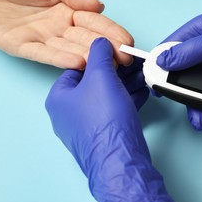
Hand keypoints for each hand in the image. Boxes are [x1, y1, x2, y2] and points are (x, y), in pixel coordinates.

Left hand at [45, 38, 172, 201]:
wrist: (120, 158)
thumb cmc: (103, 119)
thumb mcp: (100, 75)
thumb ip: (99, 53)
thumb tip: (100, 43)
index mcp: (59, 99)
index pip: (77, 68)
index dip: (98, 58)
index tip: (115, 53)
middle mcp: (69, 114)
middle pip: (95, 83)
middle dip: (117, 72)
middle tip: (133, 63)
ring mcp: (86, 127)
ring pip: (107, 97)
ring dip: (126, 84)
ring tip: (143, 75)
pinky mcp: (103, 136)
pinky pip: (115, 111)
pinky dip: (128, 100)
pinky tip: (142, 92)